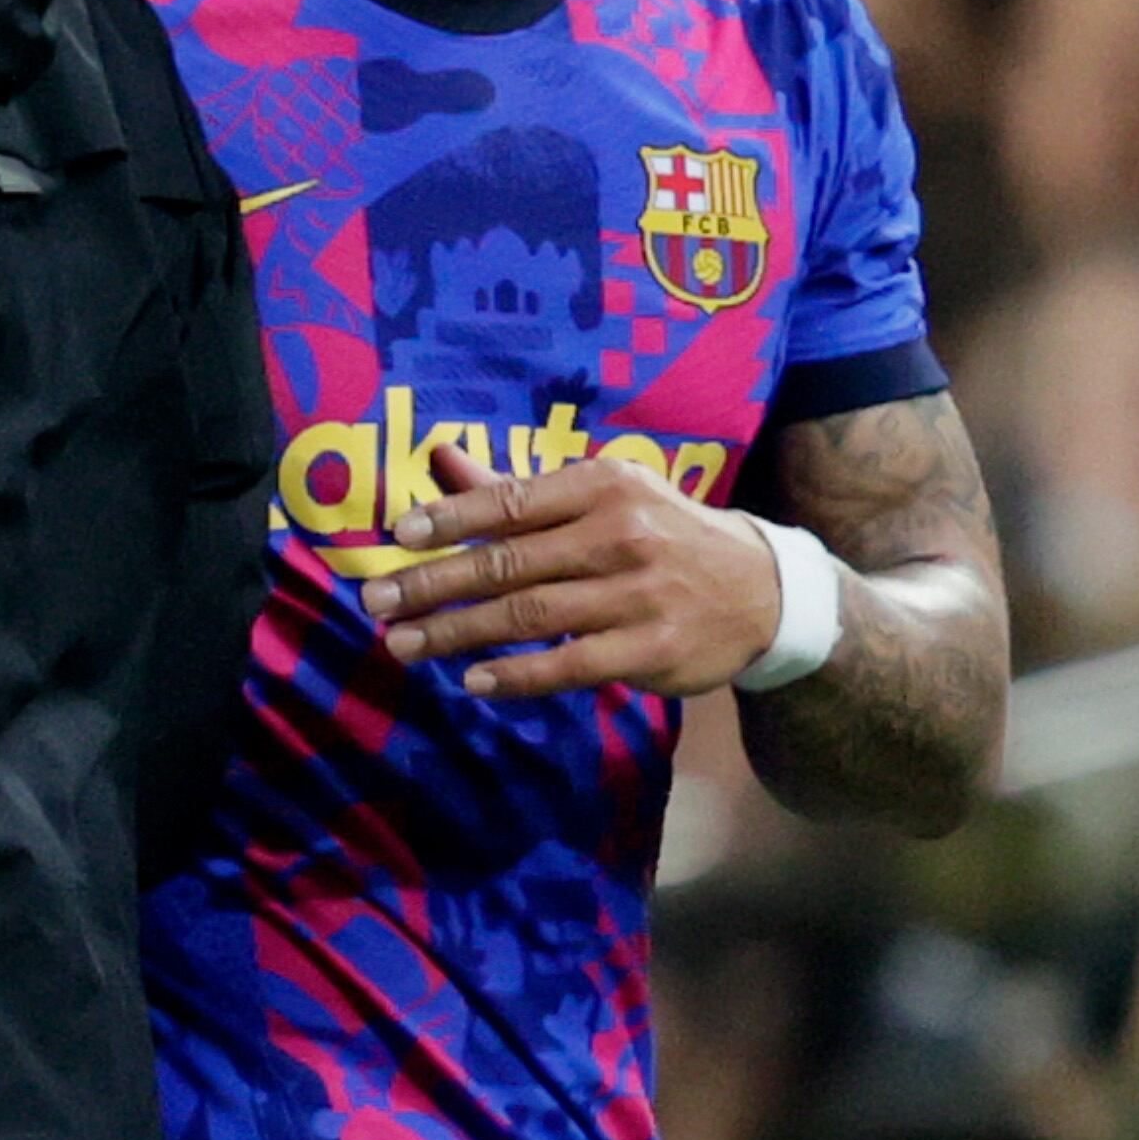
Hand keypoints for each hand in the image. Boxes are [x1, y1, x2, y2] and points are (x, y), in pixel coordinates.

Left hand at [355, 440, 782, 699]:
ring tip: (404, 643)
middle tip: (376, 601)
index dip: (451, 518)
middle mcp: (621, 534)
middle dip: (433, 584)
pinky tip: (474, 680)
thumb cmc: (662, 534)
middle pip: (509, 562)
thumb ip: (520, 490)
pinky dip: (518, 675)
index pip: (513, 501)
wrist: (762, 589)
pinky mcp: (652, 649)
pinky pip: (570, 665)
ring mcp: (638, 595)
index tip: (398, 536)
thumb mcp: (605, 495)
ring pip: (529, 616)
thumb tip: (439, 459)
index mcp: (605, 485)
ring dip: (457, 632)